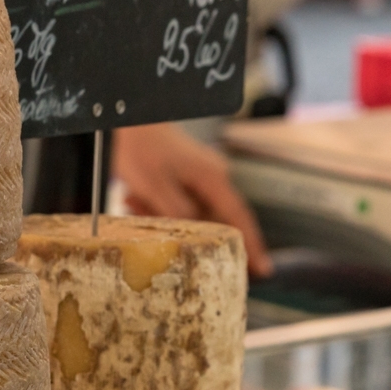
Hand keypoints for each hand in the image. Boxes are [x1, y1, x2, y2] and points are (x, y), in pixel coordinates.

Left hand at [113, 123, 272, 277]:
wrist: (127, 119)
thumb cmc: (139, 145)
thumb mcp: (156, 186)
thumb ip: (180, 214)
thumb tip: (197, 235)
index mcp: (212, 178)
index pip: (239, 218)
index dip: (253, 246)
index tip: (263, 270)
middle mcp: (211, 176)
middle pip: (209, 220)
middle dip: (182, 230)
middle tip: (149, 220)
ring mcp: (198, 175)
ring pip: (188, 213)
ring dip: (161, 215)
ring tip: (135, 201)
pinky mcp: (183, 175)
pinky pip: (177, 202)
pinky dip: (156, 206)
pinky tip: (134, 196)